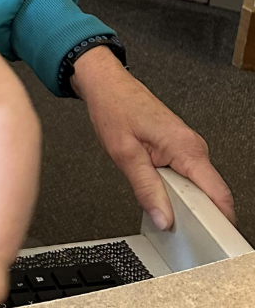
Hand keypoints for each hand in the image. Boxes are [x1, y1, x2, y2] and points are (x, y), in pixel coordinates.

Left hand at [71, 46, 234, 228]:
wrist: (106, 84)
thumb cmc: (113, 108)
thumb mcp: (124, 153)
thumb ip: (145, 188)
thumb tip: (162, 217)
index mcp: (185, 147)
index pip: (219, 194)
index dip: (219, 222)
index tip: (211, 242)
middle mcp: (193, 146)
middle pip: (210, 194)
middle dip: (195, 213)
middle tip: (169, 219)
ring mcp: (187, 147)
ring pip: (196, 186)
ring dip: (181, 199)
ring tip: (155, 196)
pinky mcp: (179, 148)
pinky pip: (186, 177)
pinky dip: (174, 187)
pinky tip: (155, 185)